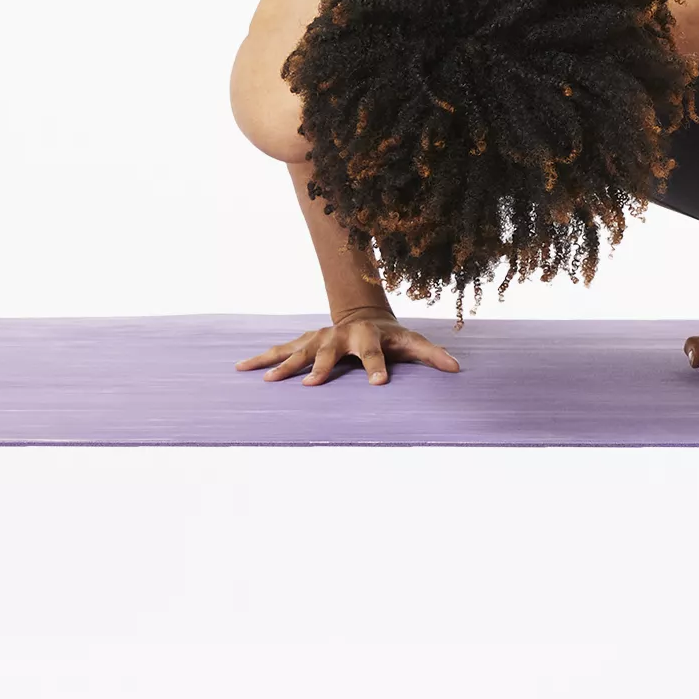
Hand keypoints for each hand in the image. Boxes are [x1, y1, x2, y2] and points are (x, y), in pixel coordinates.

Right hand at [235, 312, 460, 386]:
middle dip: (321, 367)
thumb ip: (432, 355)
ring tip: (268, 380)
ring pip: (299, 351)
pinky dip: (261, 358)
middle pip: (330, 352)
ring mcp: (320, 338)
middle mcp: (341, 336)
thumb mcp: (412, 343)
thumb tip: (457, 369)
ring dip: (283, 364)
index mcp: (369, 338)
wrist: (362, 313)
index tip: (379, 385)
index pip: (376, 354)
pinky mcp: (304, 343)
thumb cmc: (390, 335)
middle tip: (312, 384)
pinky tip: (241, 367)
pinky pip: (280, 351)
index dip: (378, 368)